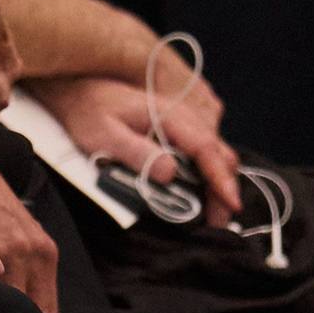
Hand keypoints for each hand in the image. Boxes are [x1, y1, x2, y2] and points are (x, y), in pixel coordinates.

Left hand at [33, 67, 240, 223]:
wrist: (81, 89)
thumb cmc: (89, 112)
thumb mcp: (104, 135)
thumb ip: (137, 153)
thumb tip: (169, 174)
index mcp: (172, 116)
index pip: (206, 150)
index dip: (221, 179)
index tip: (232, 204)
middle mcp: (185, 117)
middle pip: (219, 153)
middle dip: (224, 188)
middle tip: (218, 223)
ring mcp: (183, 123)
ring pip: (214, 153)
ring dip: (217, 183)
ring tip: (211, 213)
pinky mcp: (176, 129)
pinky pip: (201, 152)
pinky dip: (207, 174)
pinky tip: (199, 191)